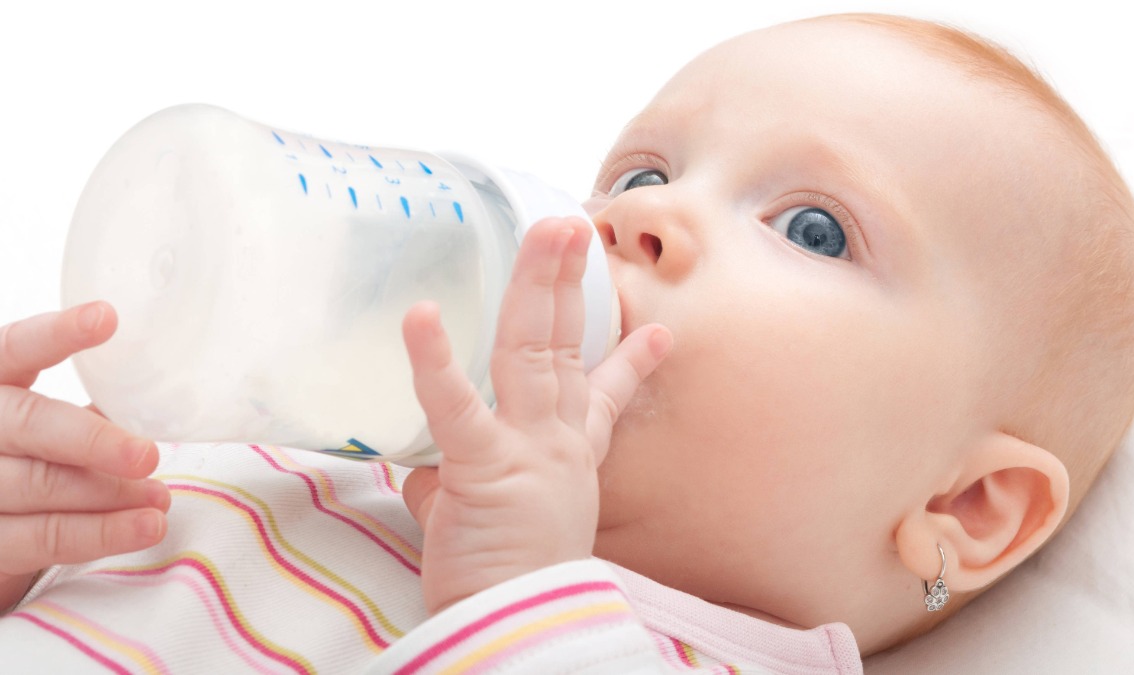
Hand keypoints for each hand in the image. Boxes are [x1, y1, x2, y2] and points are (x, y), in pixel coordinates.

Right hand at [0, 302, 169, 610]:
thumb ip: (92, 409)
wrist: (1, 525)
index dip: (58, 334)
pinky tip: (141, 529)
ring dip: (110, 495)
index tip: (107, 317)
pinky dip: (99, 534)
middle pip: (31, 425)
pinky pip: (41, 538)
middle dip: (95, 441)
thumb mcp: (54, 424)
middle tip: (148, 455)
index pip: (17, 348)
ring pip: (41, 485)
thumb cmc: (36, 461)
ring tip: (160, 499)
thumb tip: (167, 402)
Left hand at [401, 217, 671, 614]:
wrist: (522, 636)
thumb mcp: (498, 526)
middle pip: (564, 346)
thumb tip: (424, 480)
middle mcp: (557, 443)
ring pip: (532, 352)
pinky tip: (423, 315)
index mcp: (567, 458)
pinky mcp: (485, 468)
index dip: (629, 358)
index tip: (656, 331)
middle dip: (569, 281)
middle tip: (573, 225)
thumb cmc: (508, 585)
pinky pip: (457, 407)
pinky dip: (437, 360)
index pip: (601, 395)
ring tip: (544, 231)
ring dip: (537, 286)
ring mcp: (527, 449)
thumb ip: (461, 487)